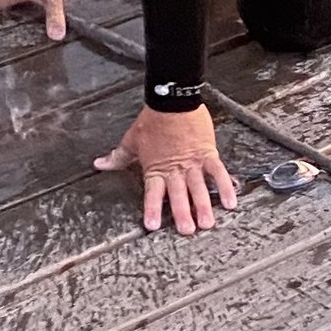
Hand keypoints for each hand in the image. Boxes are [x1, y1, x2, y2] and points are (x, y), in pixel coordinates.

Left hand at [94, 101, 238, 235]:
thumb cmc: (153, 120)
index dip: (152, 209)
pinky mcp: (208, 153)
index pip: (152, 193)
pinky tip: (231, 201)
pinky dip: (225, 186)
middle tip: (187, 231)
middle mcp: (175, 169)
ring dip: (203, 206)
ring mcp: (193, 163)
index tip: (153, 226)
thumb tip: (99, 164)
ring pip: (198, 188)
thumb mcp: (132, 140)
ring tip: (207, 223)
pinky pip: (218, 172)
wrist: (172, 100)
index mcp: (155, 168)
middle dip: (182, 214)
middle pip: (178, 195)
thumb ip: (118, 157)